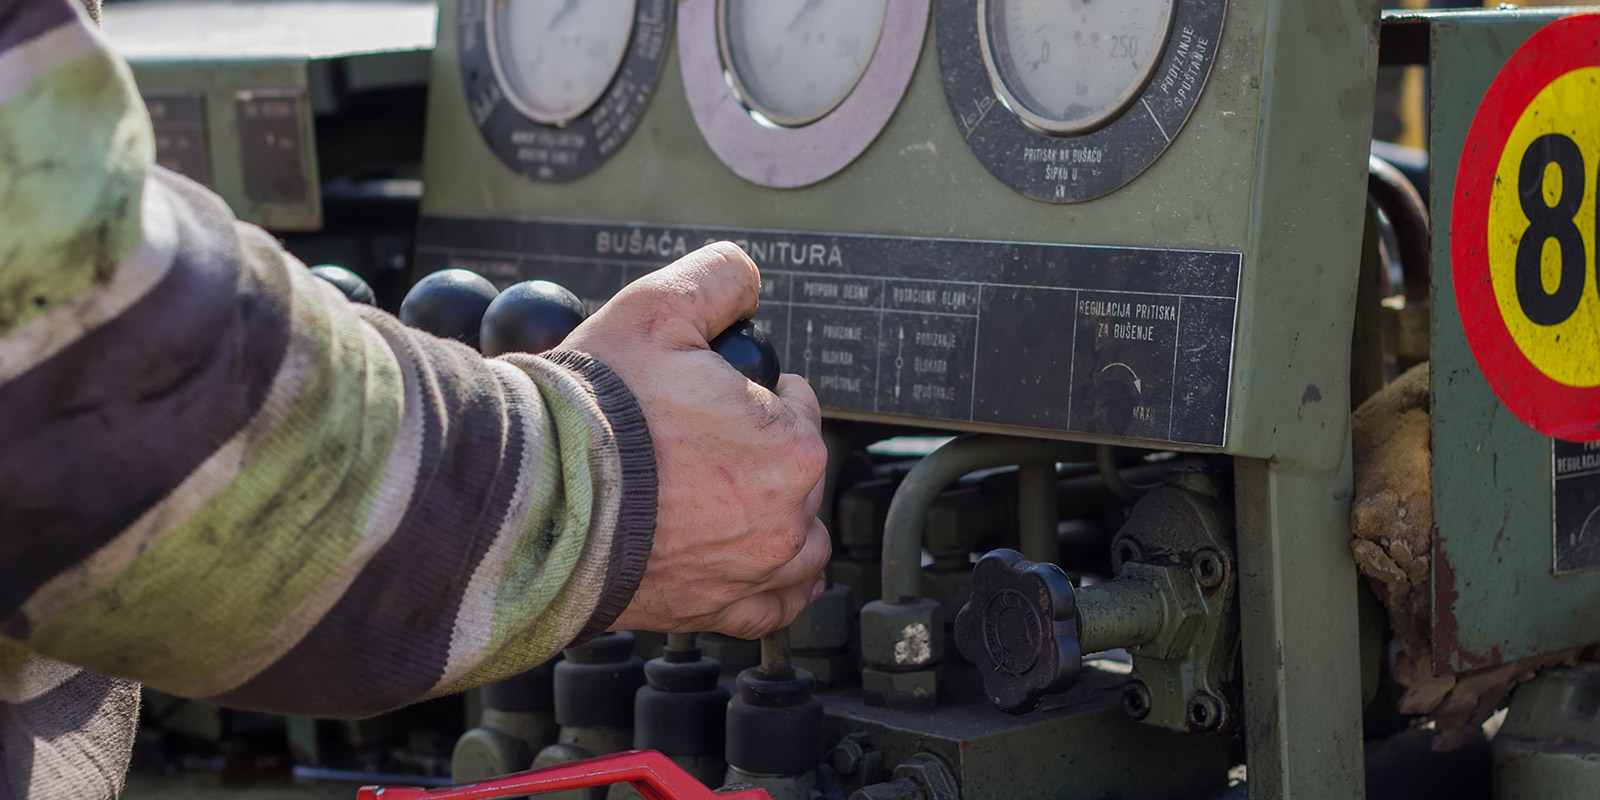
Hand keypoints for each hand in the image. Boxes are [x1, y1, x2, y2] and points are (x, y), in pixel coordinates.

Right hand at [564, 242, 830, 638]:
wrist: (528, 498)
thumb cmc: (590, 412)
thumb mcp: (655, 308)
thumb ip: (716, 278)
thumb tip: (744, 278)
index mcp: (788, 447)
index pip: (799, 408)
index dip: (759, 392)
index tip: (721, 393)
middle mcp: (783, 518)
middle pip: (799, 476)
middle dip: (762, 453)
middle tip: (706, 438)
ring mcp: (749, 571)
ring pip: (797, 545)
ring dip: (781, 519)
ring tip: (739, 499)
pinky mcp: (712, 610)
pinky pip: (772, 607)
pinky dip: (776, 588)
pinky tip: (765, 569)